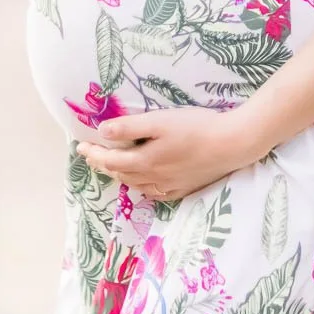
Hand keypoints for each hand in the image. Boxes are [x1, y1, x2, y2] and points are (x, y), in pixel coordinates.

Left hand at [77, 107, 266, 201]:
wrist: (233, 144)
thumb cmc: (196, 127)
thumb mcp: (160, 120)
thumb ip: (129, 127)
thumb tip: (102, 133)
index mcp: (145, 161)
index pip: (110, 160)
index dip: (93, 153)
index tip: (80, 146)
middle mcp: (153, 178)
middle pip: (121, 174)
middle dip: (103, 164)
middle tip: (91, 156)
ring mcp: (169, 186)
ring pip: (136, 184)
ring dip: (120, 175)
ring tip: (111, 167)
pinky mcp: (184, 188)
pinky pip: (154, 192)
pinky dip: (141, 186)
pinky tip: (143, 183)